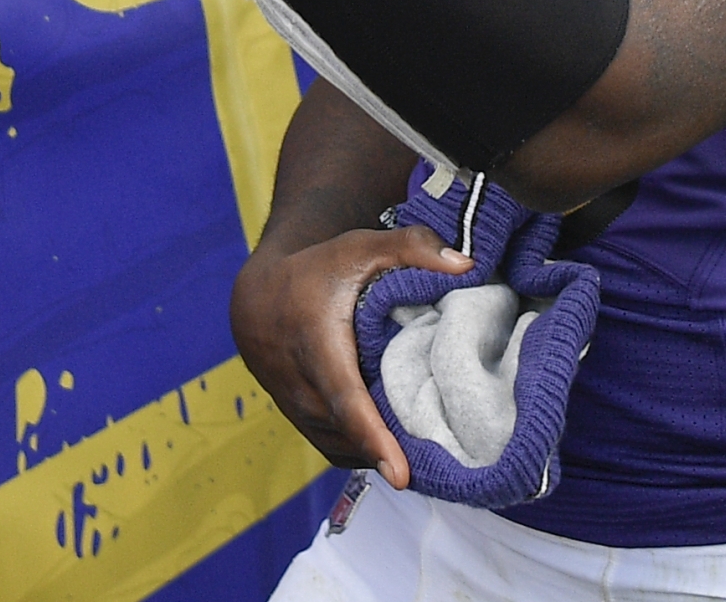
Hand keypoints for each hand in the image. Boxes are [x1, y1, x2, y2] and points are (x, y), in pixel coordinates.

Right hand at [229, 224, 472, 486]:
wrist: (258, 298)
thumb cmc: (316, 271)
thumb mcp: (360, 248)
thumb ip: (413, 248)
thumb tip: (468, 265)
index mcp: (318, 347)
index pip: (347, 400)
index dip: (374, 438)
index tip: (400, 476)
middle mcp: (302, 387)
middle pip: (355, 433)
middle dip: (398, 452)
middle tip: (451, 459)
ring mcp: (299, 412)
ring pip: (348, 448)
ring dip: (383, 454)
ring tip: (432, 453)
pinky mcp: (304, 424)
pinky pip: (340, 451)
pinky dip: (367, 454)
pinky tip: (400, 447)